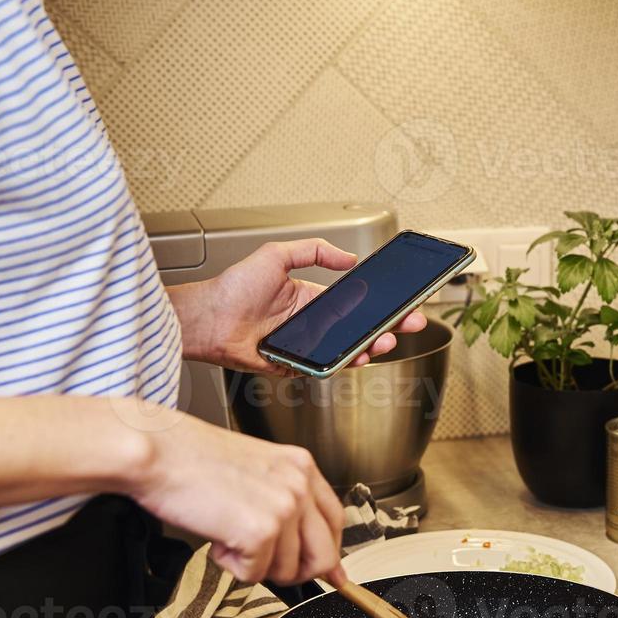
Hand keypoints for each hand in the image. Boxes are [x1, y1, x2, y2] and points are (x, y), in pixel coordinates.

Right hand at [128, 409, 342, 582]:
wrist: (157, 452)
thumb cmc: (191, 458)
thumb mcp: (254, 473)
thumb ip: (286, 504)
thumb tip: (307, 542)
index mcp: (300, 466)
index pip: (334, 521)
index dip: (329, 552)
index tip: (329, 573)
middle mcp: (299, 485)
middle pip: (323, 554)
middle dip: (295, 571)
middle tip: (264, 564)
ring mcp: (284, 508)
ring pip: (287, 571)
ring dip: (254, 564)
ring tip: (226, 534)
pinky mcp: (261, 531)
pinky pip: (255, 576)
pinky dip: (231, 567)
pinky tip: (216, 538)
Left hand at [168, 238, 428, 374]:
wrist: (209, 318)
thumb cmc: (233, 287)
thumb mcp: (276, 254)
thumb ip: (313, 251)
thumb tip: (348, 258)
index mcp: (310, 300)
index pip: (354, 304)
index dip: (378, 305)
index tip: (399, 301)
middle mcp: (311, 325)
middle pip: (358, 329)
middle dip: (387, 327)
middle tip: (408, 323)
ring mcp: (305, 347)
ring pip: (347, 351)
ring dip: (371, 347)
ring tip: (385, 340)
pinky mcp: (295, 366)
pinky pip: (325, 367)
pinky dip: (344, 363)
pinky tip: (359, 355)